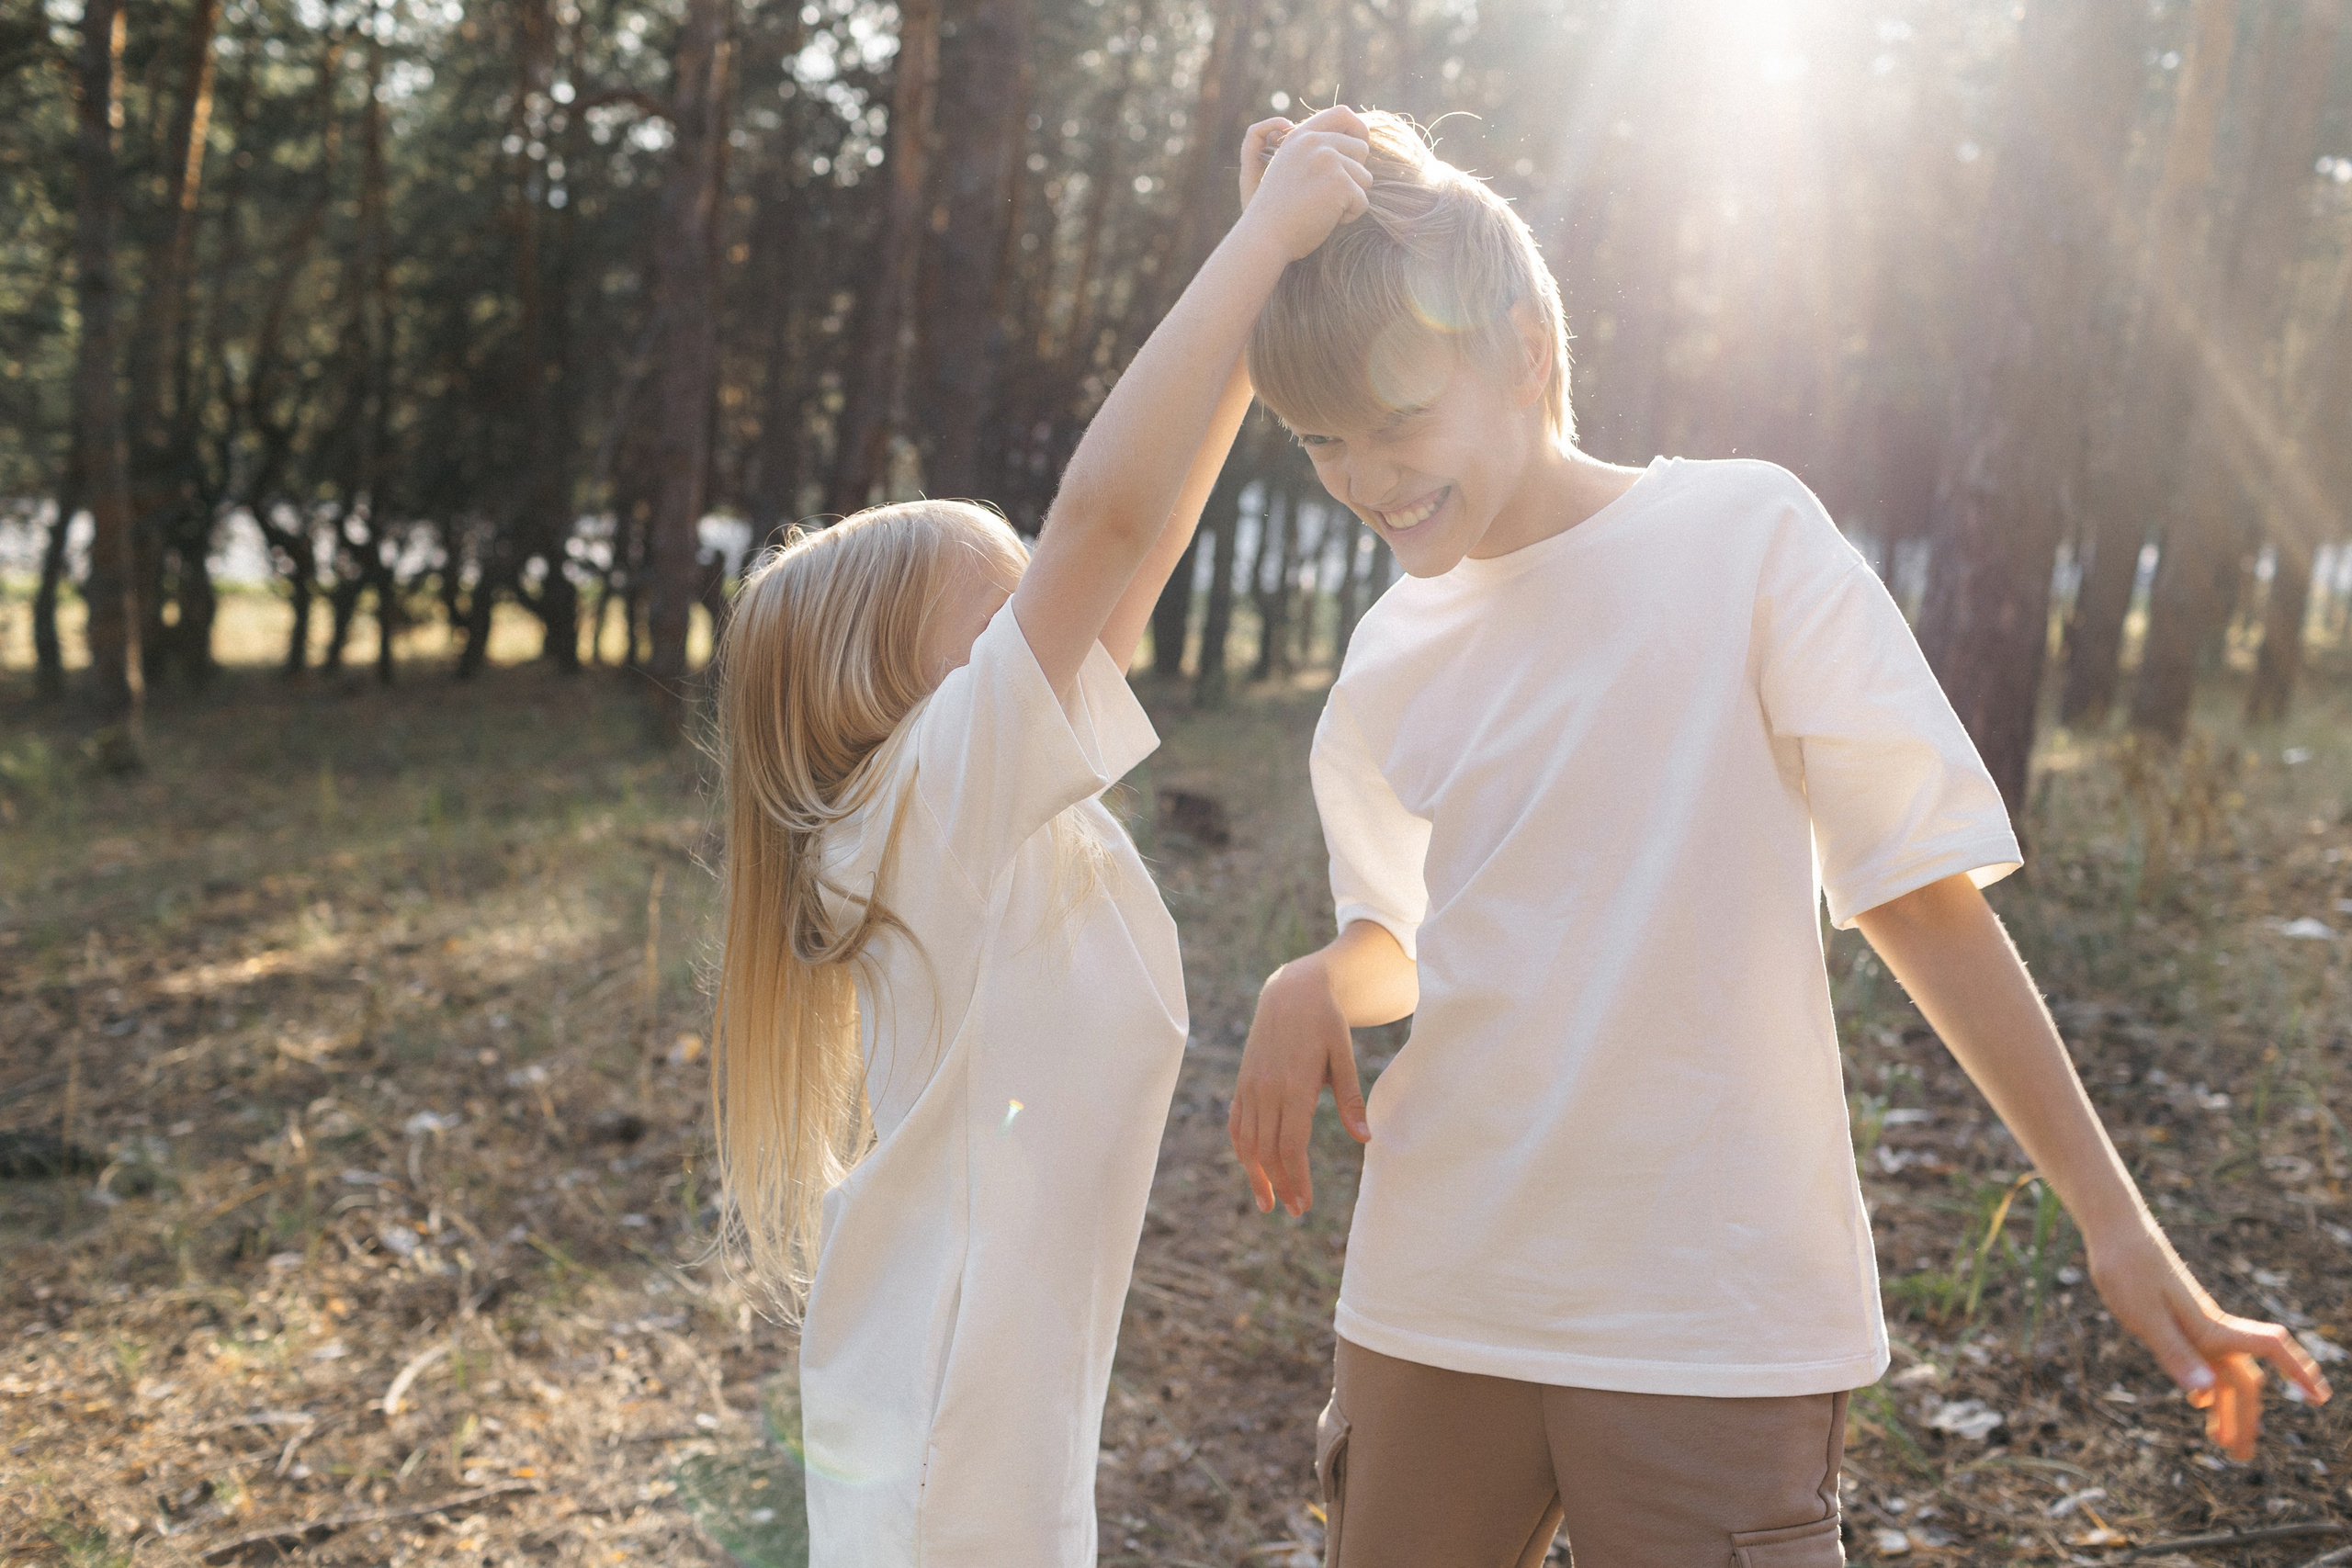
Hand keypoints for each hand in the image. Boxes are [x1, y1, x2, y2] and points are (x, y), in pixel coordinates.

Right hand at [1228, 957, 1370, 1216]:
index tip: (1305, 1204)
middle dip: (1280, 1185)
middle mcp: (1266, 1090)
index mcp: (1294, 1085)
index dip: (1296, 1180)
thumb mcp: (1344, 1055)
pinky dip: (1242, 1149)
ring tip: (1268, 1201)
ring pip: (1246, 1142)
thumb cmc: (1325, 1023)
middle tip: (1295, 1211)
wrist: (1290, 991)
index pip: (1290, 1146)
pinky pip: (1236, 1124)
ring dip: (1256, 1175)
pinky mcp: (1243, 1083)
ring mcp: (1250, 1087)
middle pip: (1267, 1151)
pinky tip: (1252, 1167)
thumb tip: (1366, 1139)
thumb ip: (1352, 1098)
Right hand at [1233, 104, 1372, 261]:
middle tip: (1329, 195)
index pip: (1342, 114)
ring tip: (1324, 208)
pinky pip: (1363, 201)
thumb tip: (1353, 140)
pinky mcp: (1339, 183)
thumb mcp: (1289, 168)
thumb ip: (1313, 150)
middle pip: (1361, 149)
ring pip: (1365, 177)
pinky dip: (1350, 216)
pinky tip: (1327, 220)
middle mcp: (1314, 142)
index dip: (1358, 129)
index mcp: (1301, 136)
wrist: (1265, 236)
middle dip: (1353, 176)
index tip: (1358, 151)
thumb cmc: (1278, 211)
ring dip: (1351, 198)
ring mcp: (1328, 160)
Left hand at [2085, 1217, 2330, 1458]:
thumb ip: (2174, 1353)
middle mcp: (2211, 1328)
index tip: (2320, 1398)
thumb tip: (2206, 1393)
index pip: (2269, 1349)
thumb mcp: (2144, 1316)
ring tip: (2221, 1443)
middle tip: (2240, 1457)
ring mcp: (2196, 1324)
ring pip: (2223, 1372)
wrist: (2113, 1230)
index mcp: (2210, 1328)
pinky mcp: (2178, 1319)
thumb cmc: (2126, 1269)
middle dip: (2246, 1418)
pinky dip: (2208, 1385)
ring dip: (2226, 1407)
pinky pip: (2205, 1359)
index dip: (2298, 1371)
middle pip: (2242, 1379)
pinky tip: (2200, 1400)